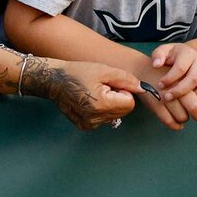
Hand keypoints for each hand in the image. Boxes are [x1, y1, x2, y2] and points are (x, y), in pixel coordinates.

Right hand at [19, 55, 140, 129]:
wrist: (53, 81)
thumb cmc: (78, 72)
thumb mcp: (104, 70)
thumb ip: (126, 79)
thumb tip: (143, 89)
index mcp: (101, 104)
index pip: (129, 103)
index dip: (123, 92)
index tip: (111, 84)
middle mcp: (96, 119)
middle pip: (124, 112)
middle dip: (118, 99)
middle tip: (103, 87)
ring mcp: (89, 124)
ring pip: (115, 116)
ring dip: (110, 105)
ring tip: (94, 93)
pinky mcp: (84, 126)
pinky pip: (103, 120)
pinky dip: (101, 111)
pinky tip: (89, 101)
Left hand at [145, 43, 196, 127]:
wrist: (190, 56)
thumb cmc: (173, 56)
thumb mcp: (164, 51)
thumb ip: (158, 56)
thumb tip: (156, 64)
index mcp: (187, 54)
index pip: (180, 68)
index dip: (170, 78)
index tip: (159, 86)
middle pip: (193, 80)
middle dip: (180, 91)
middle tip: (167, 98)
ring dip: (194, 102)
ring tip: (183, 112)